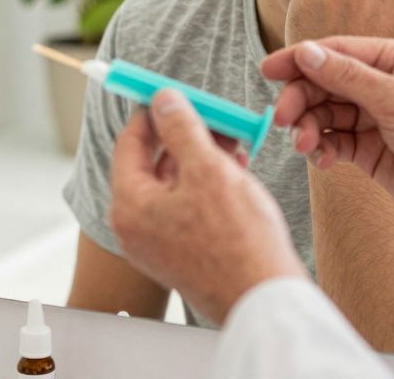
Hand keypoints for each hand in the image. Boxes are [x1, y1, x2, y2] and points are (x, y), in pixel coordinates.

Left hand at [109, 90, 306, 324]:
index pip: (129, 144)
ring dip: (200, 158)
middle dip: (184, 136)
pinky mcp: (180, 254)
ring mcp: (157, 244)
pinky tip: (235, 170)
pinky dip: (206, 185)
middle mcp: (135, 228)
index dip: (151, 114)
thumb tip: (162, 100)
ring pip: (173, 185)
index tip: (170, 94)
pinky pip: (185, 207)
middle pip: (152, 164)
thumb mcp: (208, 169)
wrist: (264, 299)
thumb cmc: (237, 241)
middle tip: (212, 116)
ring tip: (233, 141)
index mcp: (129, 206)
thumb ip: (181, 128)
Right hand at [260, 37, 393, 246]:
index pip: (336, 52)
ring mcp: (374, 118)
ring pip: (325, 114)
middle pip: (324, 83)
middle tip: (284, 118)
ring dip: (309, 128)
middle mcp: (382, 85)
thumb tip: (306, 52)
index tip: (268, 69)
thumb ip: (348, 76)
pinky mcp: (369, 149)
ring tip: (306, 146)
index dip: (299, 59)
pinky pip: (333, 141)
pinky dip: (322, 148)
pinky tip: (322, 158)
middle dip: (301, 100)